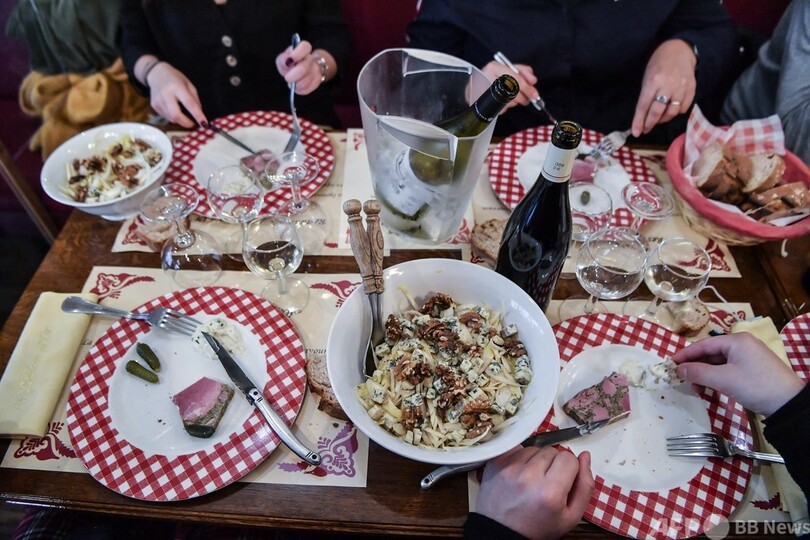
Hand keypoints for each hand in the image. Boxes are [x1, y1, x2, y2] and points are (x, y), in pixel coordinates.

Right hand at [146, 62, 206, 128]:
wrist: (156, 74)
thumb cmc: (175, 79)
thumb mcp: (189, 85)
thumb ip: (195, 100)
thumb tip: (199, 115)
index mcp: (177, 87)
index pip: (189, 104)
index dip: (198, 115)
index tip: (204, 123)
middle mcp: (166, 94)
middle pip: (176, 115)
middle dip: (187, 123)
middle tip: (193, 123)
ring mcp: (158, 101)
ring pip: (171, 118)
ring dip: (180, 120)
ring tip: (182, 112)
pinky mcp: (154, 106)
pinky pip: (166, 117)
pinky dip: (173, 117)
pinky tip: (174, 109)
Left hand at [275, 40, 331, 94]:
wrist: (301, 71)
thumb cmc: (290, 64)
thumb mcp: (283, 59)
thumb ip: (282, 59)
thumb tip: (287, 62)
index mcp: (303, 49)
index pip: (305, 47)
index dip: (298, 53)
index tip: (290, 60)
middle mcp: (310, 59)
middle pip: (304, 67)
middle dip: (294, 75)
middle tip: (287, 78)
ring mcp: (315, 70)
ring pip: (307, 80)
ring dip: (297, 84)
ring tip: (293, 83)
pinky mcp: (316, 81)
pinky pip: (308, 88)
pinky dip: (300, 90)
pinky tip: (297, 87)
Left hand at [476, 446, 592, 539]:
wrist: (501, 532)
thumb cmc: (538, 527)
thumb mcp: (570, 517)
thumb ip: (585, 486)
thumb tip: (585, 456)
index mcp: (550, 491)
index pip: (569, 458)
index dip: (570, 469)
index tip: (563, 482)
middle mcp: (528, 476)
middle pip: (552, 451)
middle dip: (553, 465)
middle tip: (547, 483)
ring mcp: (509, 467)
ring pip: (534, 449)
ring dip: (537, 461)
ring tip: (532, 480)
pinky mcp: (496, 462)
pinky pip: (517, 448)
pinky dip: (521, 459)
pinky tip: (520, 474)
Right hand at [482, 60, 538, 111]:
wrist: (477, 87)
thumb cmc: (496, 77)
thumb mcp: (509, 69)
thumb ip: (523, 72)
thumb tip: (533, 81)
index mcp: (495, 67)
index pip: (515, 79)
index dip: (527, 87)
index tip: (535, 94)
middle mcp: (489, 78)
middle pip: (513, 91)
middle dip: (524, 96)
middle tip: (529, 99)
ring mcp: (486, 92)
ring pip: (510, 100)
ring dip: (517, 101)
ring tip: (516, 98)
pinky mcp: (486, 103)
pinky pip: (503, 108)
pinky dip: (508, 106)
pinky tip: (506, 102)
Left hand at [631, 39, 696, 136]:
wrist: (680, 50)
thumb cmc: (659, 64)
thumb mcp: (648, 76)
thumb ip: (646, 95)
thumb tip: (642, 117)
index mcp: (653, 81)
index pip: (644, 106)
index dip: (639, 121)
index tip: (636, 132)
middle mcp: (668, 85)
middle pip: (657, 112)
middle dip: (650, 124)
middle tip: (645, 129)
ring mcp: (682, 87)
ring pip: (672, 112)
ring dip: (663, 119)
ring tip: (658, 118)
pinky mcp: (692, 89)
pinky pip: (683, 108)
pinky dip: (676, 112)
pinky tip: (671, 109)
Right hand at [672, 333, 804, 415]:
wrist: (789, 403)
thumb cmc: (755, 386)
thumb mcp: (723, 380)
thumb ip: (698, 373)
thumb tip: (678, 370)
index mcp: (736, 341)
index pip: (703, 344)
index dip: (685, 354)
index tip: (670, 363)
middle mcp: (742, 344)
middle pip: (711, 352)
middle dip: (695, 365)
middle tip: (679, 376)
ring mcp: (749, 356)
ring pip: (719, 362)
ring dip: (705, 373)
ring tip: (693, 385)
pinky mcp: (754, 369)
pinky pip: (729, 368)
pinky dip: (717, 376)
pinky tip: (709, 386)